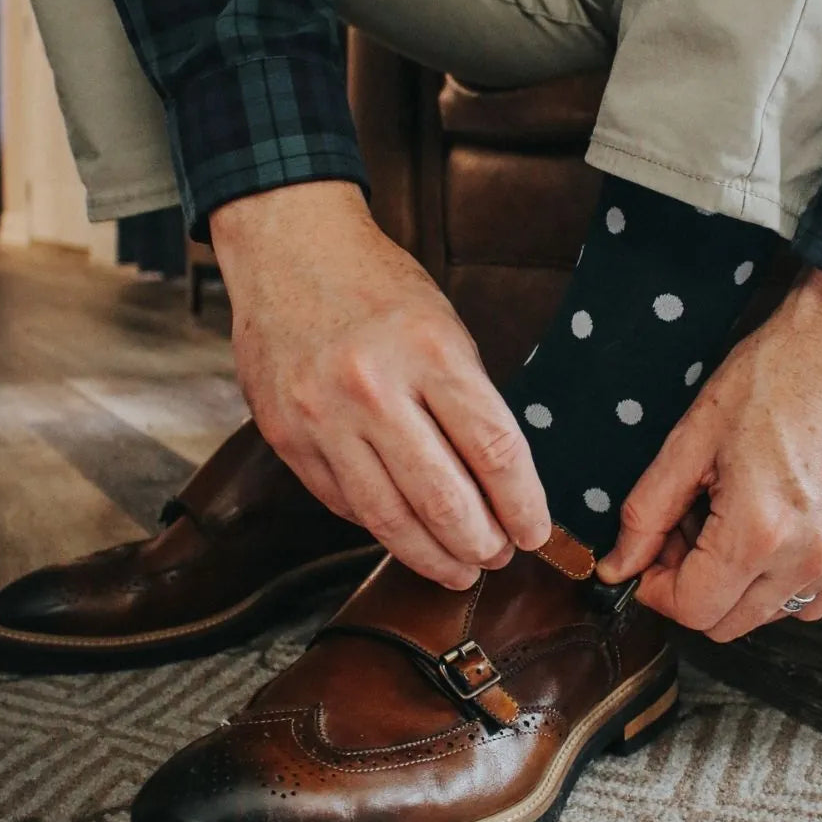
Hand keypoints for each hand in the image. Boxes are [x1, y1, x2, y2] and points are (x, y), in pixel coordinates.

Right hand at [211, 182, 550, 589]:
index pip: (494, 450)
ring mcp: (323, 416)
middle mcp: (373, 387)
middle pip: (443, 498)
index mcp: (431, 351)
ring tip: (458, 570)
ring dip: (432, 556)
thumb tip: (498, 485)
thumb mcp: (444, 328)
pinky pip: (343, 504)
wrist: (289, 251)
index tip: (534, 532)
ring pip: (389, 518)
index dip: (523, 505)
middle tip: (497, 559)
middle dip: (481, 544)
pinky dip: (380, 528)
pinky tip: (404, 534)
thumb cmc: (378, 289)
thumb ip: (467, 402)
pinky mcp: (287, 437)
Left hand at [597, 268, 821, 639]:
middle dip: (690, 589)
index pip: (691, 609)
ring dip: (732, 588)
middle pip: (726, 624)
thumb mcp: (688, 441)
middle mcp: (806, 558)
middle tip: (682, 533)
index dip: (656, 590)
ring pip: (765, 616)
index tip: (648, 556)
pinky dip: (776, 585)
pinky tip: (763, 536)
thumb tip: (617, 566)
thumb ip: (647, 514)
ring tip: (723, 525)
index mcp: (757, 532)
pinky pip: (809, 601)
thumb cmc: (769, 380)